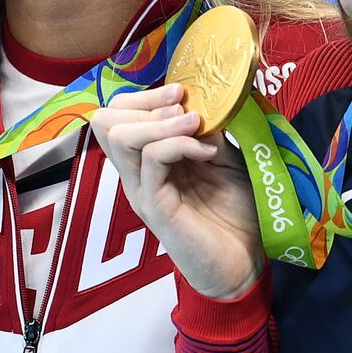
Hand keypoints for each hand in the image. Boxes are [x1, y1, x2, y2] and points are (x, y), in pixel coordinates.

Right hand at [92, 84, 263, 299]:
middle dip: (146, 103)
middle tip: (184, 107)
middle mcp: (136, 173)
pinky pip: (151, 161)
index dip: (144, 96)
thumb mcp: (223, 158)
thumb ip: (207, 131)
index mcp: (147, 158)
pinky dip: (179, 144)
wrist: (245, 260)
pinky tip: (207, 152)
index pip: (117, 113)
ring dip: (161, 121)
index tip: (182, 92)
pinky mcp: (155, 207)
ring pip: (120, 137)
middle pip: (106, 120)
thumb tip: (202, 100)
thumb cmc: (234, 211)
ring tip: (194, 125)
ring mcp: (142, 190)